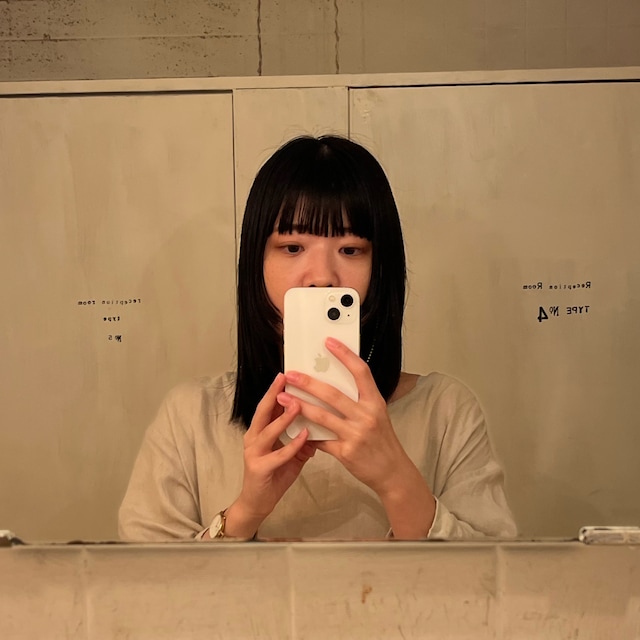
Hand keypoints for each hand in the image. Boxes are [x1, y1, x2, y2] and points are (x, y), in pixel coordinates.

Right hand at [225, 373, 316, 537]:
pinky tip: (304, 436)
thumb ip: (302, 439)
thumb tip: (320, 424)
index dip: (276, 390)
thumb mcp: (291, 454)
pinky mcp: (259, 469)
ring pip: (268, 431)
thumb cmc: (274, 475)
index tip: (287, 374)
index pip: (268, 406)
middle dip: (273, 394)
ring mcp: (254, 453)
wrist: (257, 504)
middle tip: (285, 378)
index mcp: (260, 431)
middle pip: (263, 412)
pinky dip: (292, 445)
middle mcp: (253, 438)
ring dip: (283, 418)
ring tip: (297, 404)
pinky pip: (278, 455)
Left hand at [279, 338, 412, 498]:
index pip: (361, 372)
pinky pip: (321, 440)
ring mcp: (356, 435)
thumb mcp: (378, 415)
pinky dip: (306, 433)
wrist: (392, 472)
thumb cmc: (383, 440)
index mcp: (375, 402)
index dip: (345, 355)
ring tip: (283, 397)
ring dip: (299, 405)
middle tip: (291, 374)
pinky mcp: (346, 453)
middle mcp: (367, 416)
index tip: (329, 342)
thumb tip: (331, 382)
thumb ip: (359, 400)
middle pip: (333, 394)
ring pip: (322, 416)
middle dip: (308, 383)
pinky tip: (292, 426)